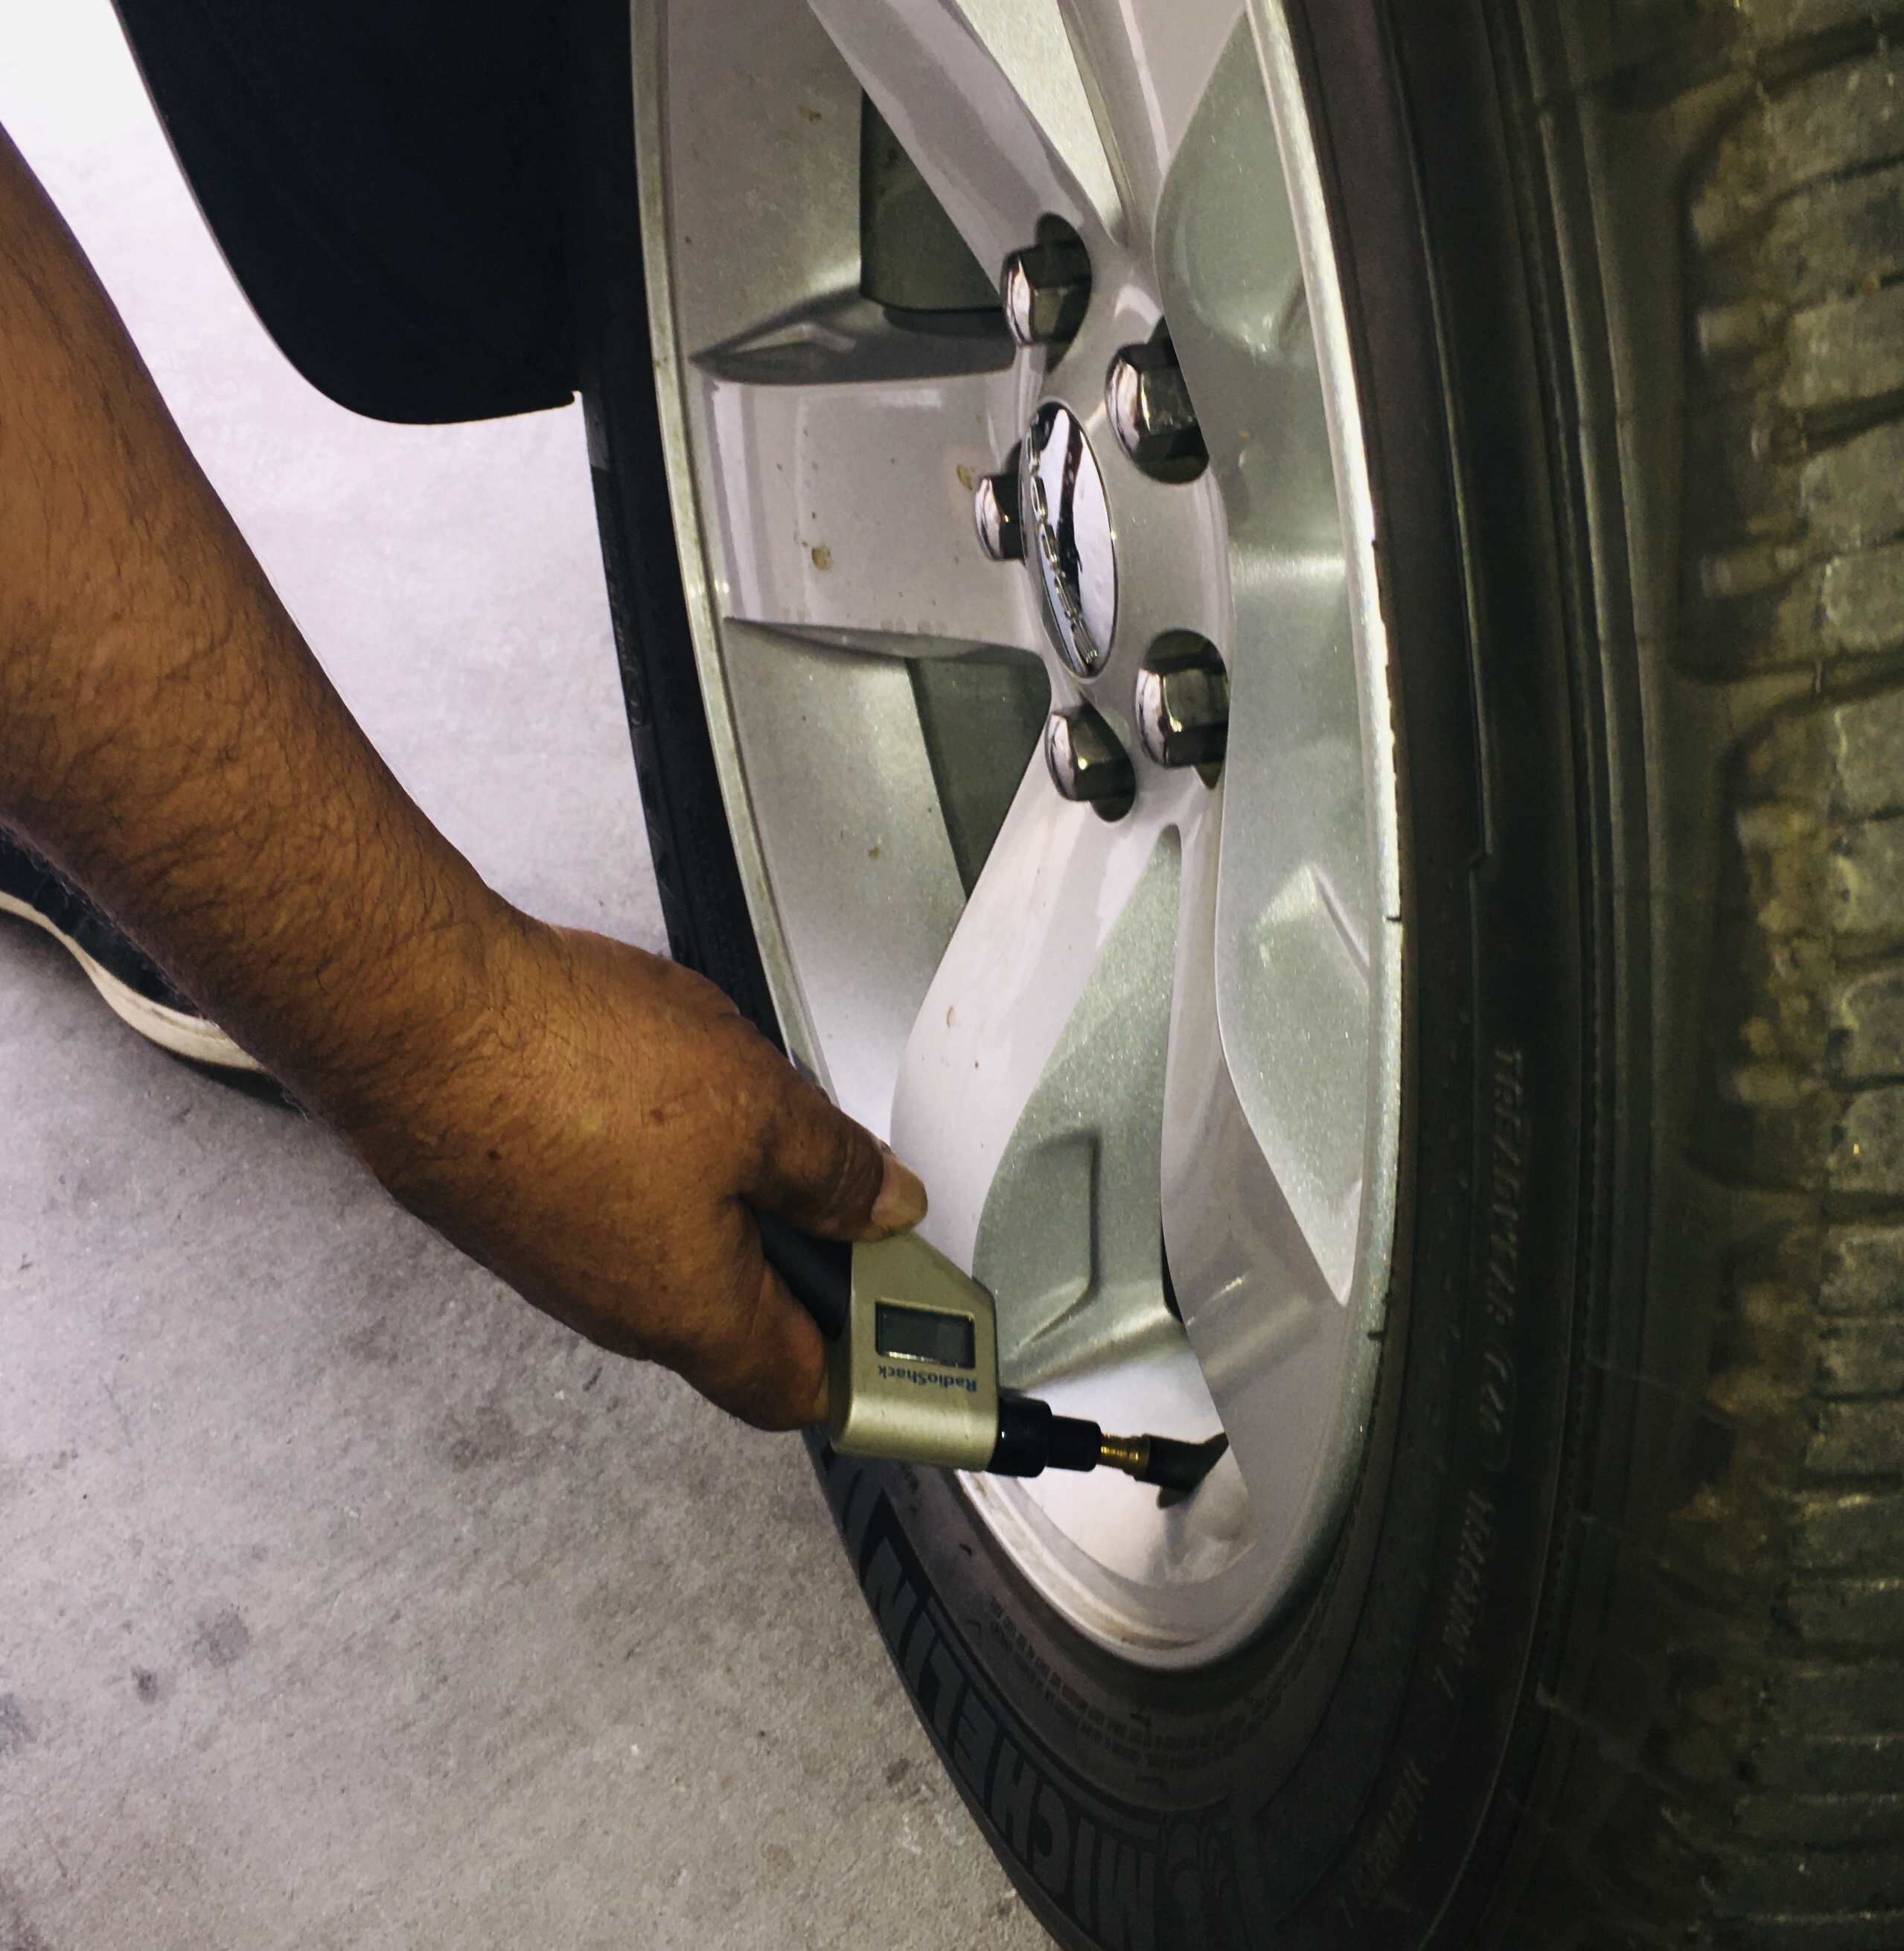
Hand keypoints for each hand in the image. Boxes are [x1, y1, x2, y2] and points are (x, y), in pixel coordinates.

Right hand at [338, 919, 925, 1429]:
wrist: (412, 1016)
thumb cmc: (563, 1068)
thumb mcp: (759, 1107)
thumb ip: (834, 1169)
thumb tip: (882, 1205)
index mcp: (694, 1313)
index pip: (802, 1390)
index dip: (868, 1366)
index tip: (908, 1329)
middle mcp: (616, 1307)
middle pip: (740, 1316)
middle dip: (803, 1250)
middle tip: (844, 1182)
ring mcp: (555, 1256)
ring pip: (675, 1248)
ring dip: (728, 1191)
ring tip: (747, 1105)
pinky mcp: (513, 1202)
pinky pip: (613, 1202)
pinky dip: (656, 1159)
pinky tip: (659, 1086)